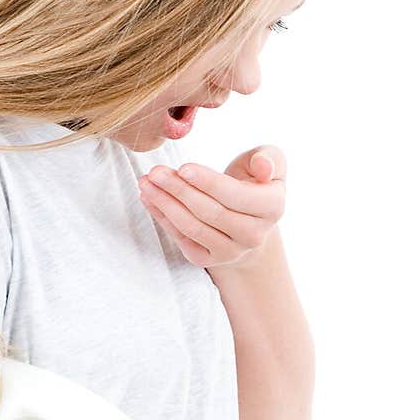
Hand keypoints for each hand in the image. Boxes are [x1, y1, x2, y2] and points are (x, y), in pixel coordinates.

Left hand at [137, 144, 286, 268]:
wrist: (248, 218)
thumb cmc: (254, 181)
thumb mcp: (269, 161)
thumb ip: (269, 158)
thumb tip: (264, 168)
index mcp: (273, 208)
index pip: (236, 196)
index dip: (208, 182)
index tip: (183, 168)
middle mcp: (255, 236)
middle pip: (210, 212)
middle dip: (179, 190)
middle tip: (155, 171)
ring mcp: (231, 252)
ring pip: (192, 228)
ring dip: (165, 204)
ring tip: (147, 182)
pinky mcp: (208, 260)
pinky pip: (181, 239)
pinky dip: (162, 217)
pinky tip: (149, 198)